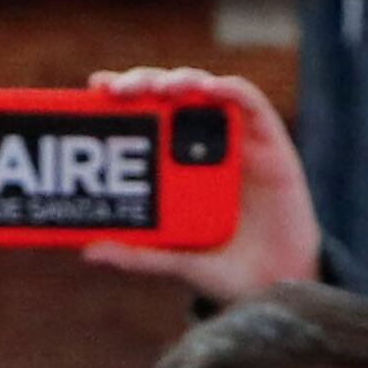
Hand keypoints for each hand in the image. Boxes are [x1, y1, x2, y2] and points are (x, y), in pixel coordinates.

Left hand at [71, 67, 316, 304]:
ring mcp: (236, 141)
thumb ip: (140, 256)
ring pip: (206, 91)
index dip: (123, 97)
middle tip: (121, 90)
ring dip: (181, 81)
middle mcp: (203, 146)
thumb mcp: (178, 262)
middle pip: (170, 97)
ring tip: (160, 89)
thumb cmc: (227, 270)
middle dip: (144, 83)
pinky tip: (209, 90)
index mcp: (176, 167)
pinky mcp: (271, 142)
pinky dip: (230, 90)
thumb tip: (88, 253)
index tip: (96, 86)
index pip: (146, 118)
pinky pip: (251, 103)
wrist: (279, 287)